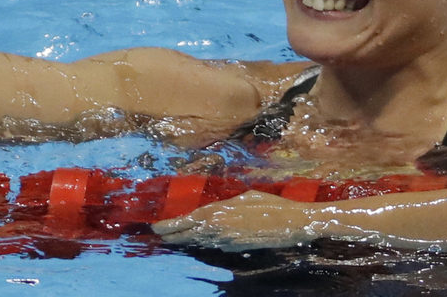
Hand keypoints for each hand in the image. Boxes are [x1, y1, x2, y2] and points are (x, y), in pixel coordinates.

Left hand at [152, 190, 318, 250]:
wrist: (291, 223)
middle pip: (187, 236)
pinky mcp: (236, 249)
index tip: (155, 227)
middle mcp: (217, 229)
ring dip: (188, 240)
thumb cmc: (270, 204)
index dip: (167, 226)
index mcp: (216, 213)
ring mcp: (226, 242)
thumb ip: (225, 204)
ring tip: (177, 237)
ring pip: (200, 242)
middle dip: (173, 236)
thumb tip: (215, 210)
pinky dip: (208, 242)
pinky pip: (217, 245)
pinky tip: (205, 239)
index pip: (183, 222)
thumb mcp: (244, 196)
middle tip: (161, 235)